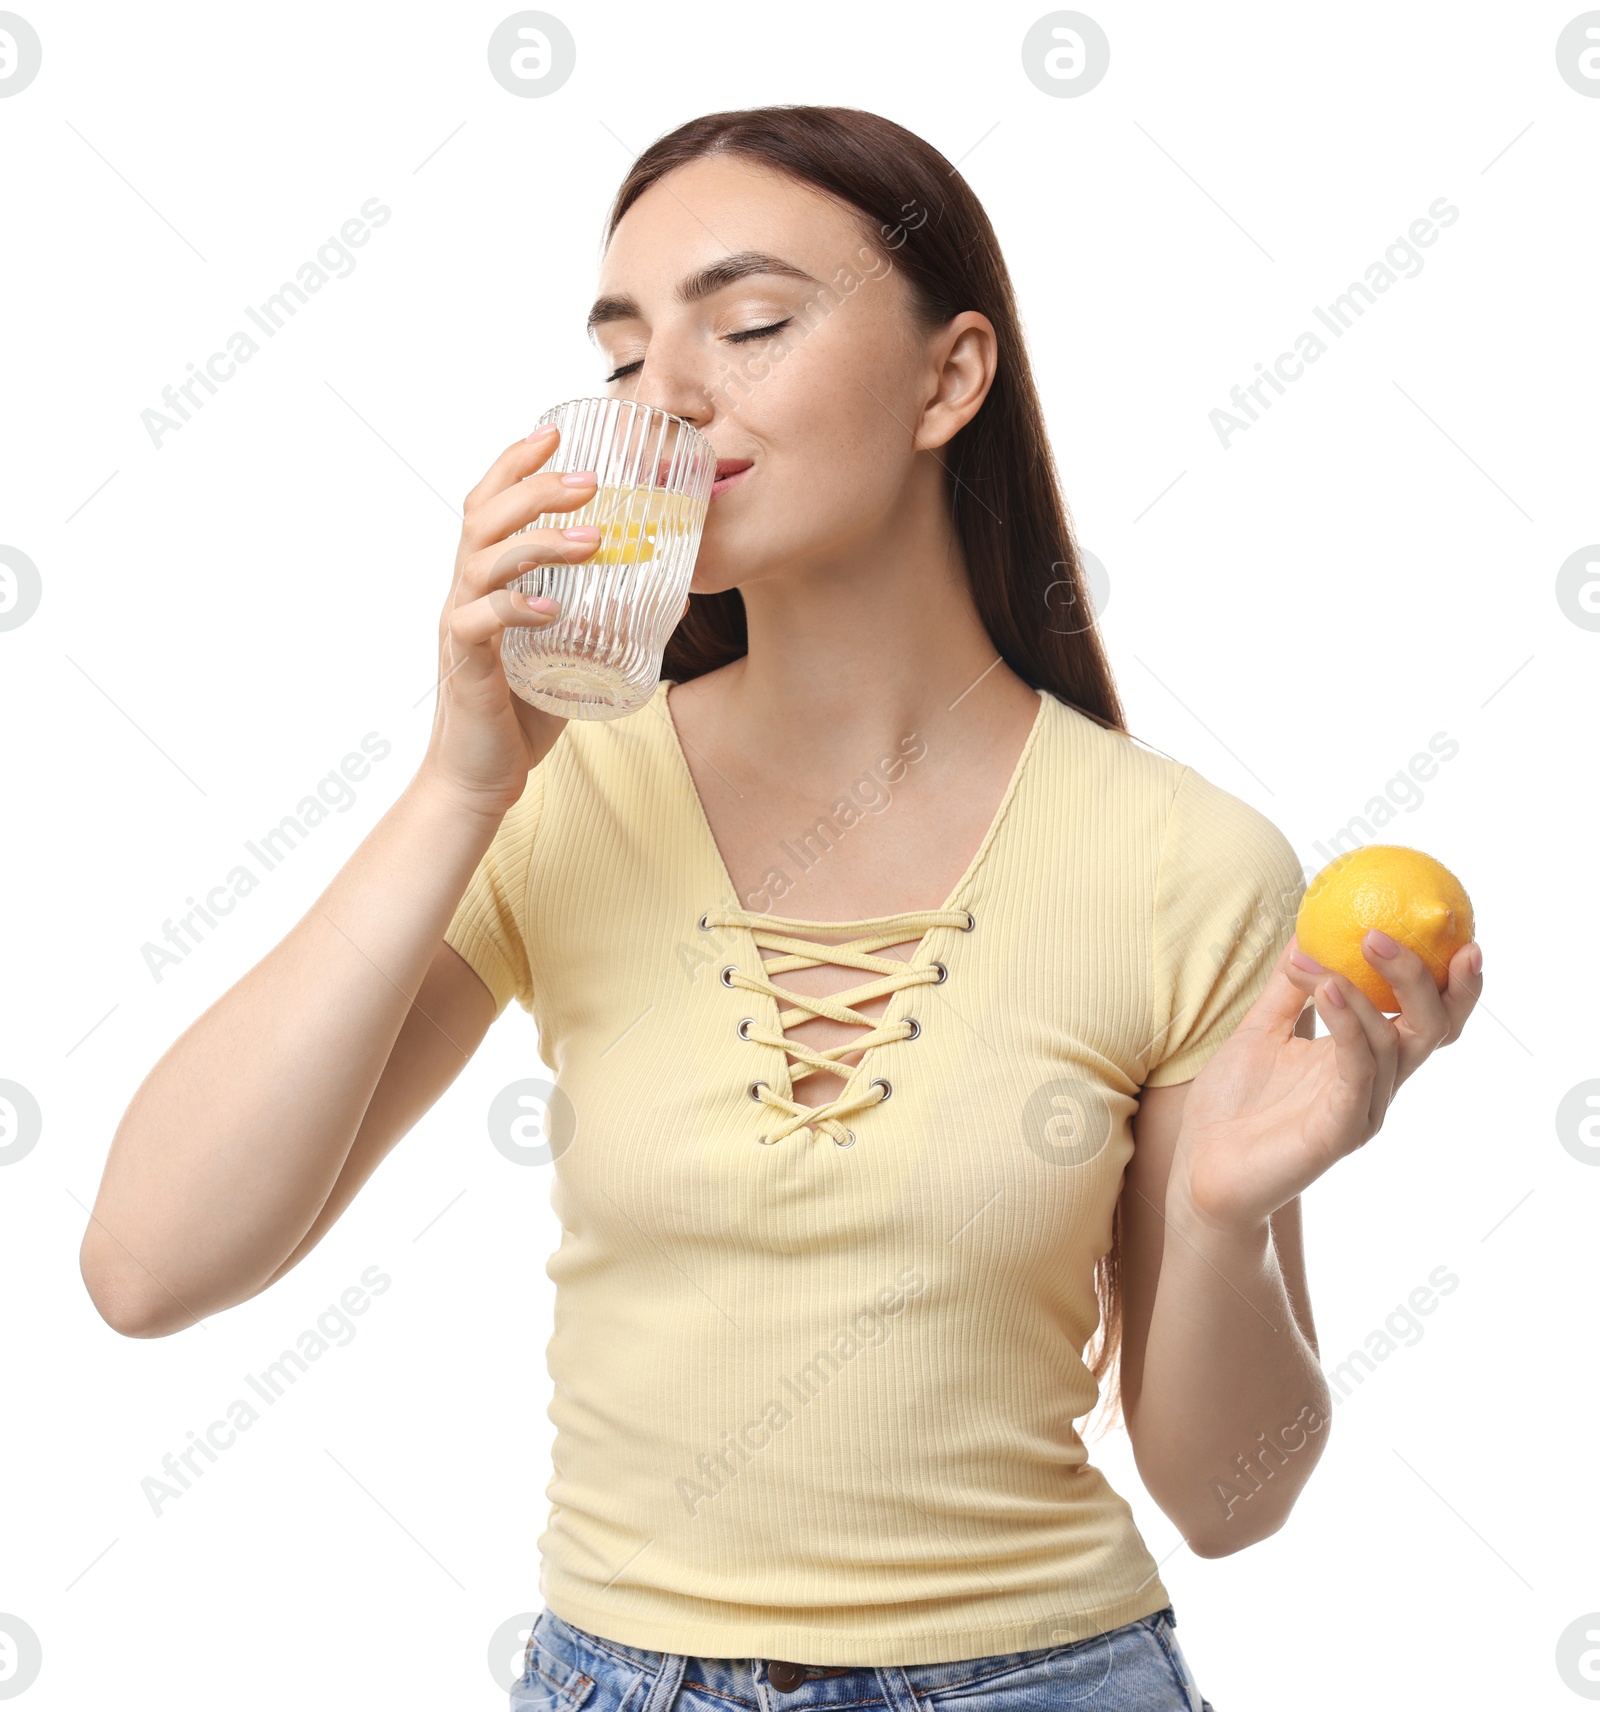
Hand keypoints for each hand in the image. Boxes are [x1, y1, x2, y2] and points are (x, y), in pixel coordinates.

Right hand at [418, 427, 604, 818]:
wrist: (479, 779)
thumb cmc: (519, 715)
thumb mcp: (566, 655)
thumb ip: (596, 621)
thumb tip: (660, 596)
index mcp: (483, 582)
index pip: (488, 505)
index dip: (515, 465)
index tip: (553, 433)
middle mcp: (464, 594)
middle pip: (484, 517)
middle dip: (536, 488)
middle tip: (592, 482)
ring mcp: (460, 627)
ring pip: (483, 561)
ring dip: (539, 541)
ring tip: (593, 539)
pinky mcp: (465, 666)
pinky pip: (481, 623)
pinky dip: (517, 608)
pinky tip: (553, 607)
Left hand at [1169, 929, 1483, 1236]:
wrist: (1202, 1170)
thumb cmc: (1233, 1105)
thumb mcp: (1260, 1029)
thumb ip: (1289, 986)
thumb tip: (1306, 928)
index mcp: (1366, 1059)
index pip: (1427, 1016)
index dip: (1452, 981)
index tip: (1458, 933)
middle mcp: (1375, 1084)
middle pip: (1432, 1028)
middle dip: (1423, 977)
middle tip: (1383, 932)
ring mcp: (1362, 1110)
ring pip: (1390, 1042)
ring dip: (1353, 989)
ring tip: (1313, 958)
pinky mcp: (1340, 1132)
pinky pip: (1356, 1070)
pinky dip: (1346, 1024)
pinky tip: (1325, 988)